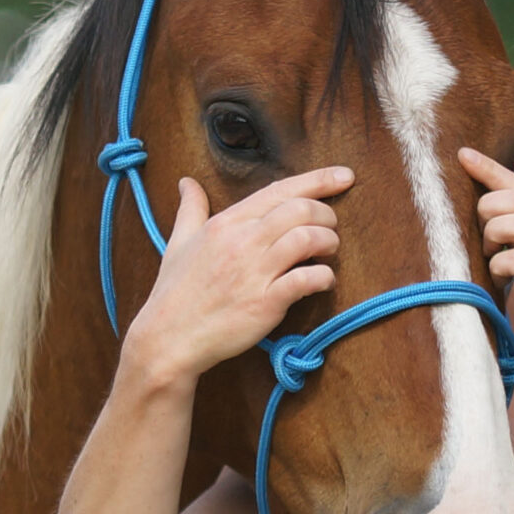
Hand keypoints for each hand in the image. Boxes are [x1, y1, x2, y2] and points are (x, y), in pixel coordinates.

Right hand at [126, 167, 350, 382]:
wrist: (168, 338)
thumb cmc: (174, 292)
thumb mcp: (178, 242)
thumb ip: (190, 209)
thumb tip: (186, 182)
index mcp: (227, 222)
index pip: (280, 190)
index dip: (318, 179)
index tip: (344, 175)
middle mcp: (242, 241)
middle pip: (301, 210)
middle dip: (327, 214)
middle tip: (330, 228)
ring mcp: (254, 272)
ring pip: (307, 239)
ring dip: (328, 242)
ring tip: (328, 252)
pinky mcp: (265, 303)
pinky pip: (306, 279)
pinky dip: (324, 277)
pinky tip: (323, 281)